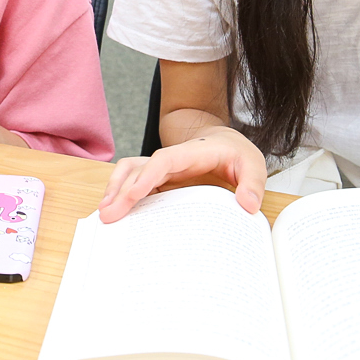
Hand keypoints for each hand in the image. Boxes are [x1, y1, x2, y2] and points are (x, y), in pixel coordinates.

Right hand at [97, 126, 267, 222]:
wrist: (227, 144)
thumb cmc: (237, 154)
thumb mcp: (254, 165)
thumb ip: (253, 184)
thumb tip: (247, 205)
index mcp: (192, 153)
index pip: (162, 161)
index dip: (145, 177)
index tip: (131, 196)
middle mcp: (171, 159)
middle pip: (137, 168)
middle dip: (120, 190)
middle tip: (108, 215)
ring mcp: (162, 169)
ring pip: (129, 172)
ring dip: (114, 190)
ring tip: (106, 214)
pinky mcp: (159, 180)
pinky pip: (135, 184)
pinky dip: (121, 196)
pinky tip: (116, 214)